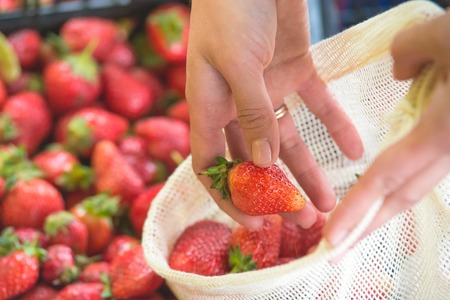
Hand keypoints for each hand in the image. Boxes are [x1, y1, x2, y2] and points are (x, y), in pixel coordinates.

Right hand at [186, 0, 362, 228]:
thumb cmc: (231, 10)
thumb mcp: (237, 62)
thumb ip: (252, 111)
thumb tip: (264, 162)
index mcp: (210, 106)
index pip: (212, 165)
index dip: (228, 196)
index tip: (253, 223)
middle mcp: (236, 105)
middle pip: (255, 160)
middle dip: (276, 193)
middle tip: (302, 221)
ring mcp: (267, 90)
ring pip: (287, 141)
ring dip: (307, 171)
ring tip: (327, 203)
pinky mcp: (295, 72)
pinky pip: (316, 104)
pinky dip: (335, 125)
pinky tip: (353, 149)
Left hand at [324, 10, 449, 247]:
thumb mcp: (446, 35)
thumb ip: (409, 52)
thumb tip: (400, 72)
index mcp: (445, 132)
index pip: (387, 177)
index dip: (357, 210)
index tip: (331, 238)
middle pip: (403, 195)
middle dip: (369, 225)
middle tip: (338, 249)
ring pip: (416, 183)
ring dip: (384, 205)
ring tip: (356, 222)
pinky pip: (427, 164)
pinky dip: (402, 179)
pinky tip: (390, 181)